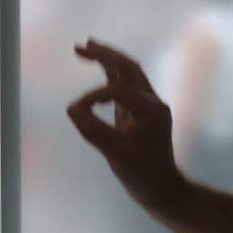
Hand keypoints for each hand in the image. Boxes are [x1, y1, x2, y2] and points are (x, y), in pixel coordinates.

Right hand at [67, 38, 184, 209]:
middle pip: (128, 67)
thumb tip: (71, 108)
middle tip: (80, 45)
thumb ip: (93, 130)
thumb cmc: (141, 173)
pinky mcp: (141, 110)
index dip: (94, 96)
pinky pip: (126, 84)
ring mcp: (148, 104)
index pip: (118, 90)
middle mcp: (152, 101)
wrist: (161, 187)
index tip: (75, 111)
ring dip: (108, 58)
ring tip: (86, 46)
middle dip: (105, 54)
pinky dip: (111, 73)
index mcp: (151, 108)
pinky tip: (99, 66)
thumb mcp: (115, 154)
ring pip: (129, 72)